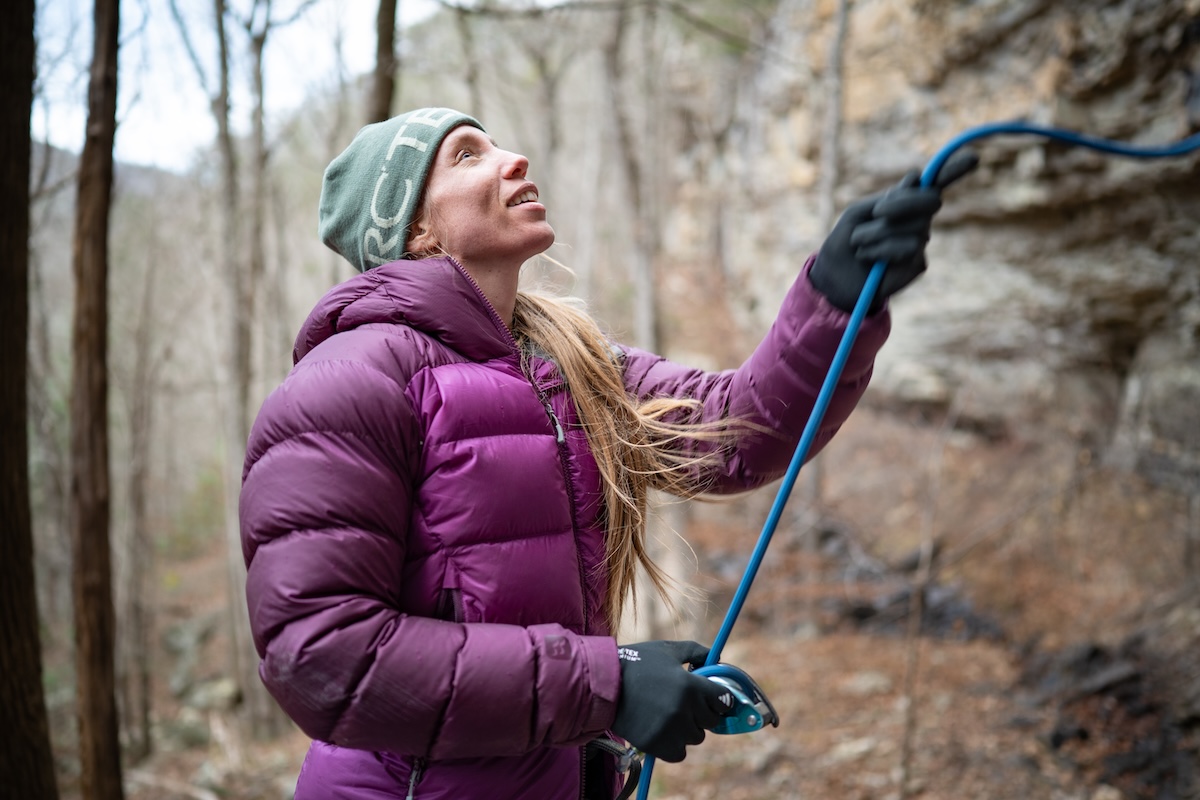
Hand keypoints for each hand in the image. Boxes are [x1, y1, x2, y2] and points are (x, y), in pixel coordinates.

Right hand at [610, 640, 734, 762]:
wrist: (603, 685)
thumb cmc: (636, 663)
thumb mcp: (667, 650)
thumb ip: (695, 651)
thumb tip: (715, 658)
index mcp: (690, 685)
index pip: (724, 700)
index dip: (717, 697)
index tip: (709, 697)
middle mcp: (685, 709)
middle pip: (711, 721)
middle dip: (700, 712)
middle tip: (682, 703)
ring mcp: (672, 730)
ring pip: (696, 737)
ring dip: (686, 728)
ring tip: (666, 714)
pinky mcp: (658, 745)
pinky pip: (679, 752)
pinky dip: (673, 745)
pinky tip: (660, 729)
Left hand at [809, 151, 977, 313]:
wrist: (836, 277)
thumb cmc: (846, 241)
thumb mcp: (859, 212)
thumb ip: (886, 197)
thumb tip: (916, 178)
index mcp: (905, 203)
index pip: (933, 185)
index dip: (953, 170)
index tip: (973, 158)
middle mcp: (918, 220)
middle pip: (930, 201)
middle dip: (904, 202)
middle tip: (879, 212)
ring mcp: (921, 242)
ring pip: (913, 227)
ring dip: (878, 234)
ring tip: (862, 245)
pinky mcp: (918, 264)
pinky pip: (907, 249)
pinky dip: (882, 252)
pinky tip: (873, 262)